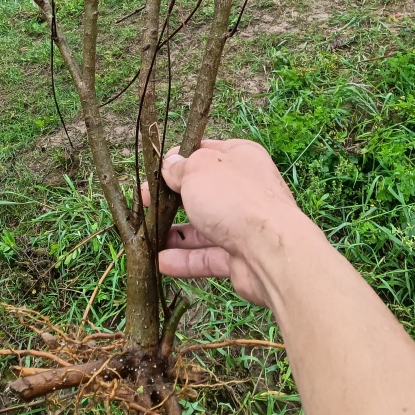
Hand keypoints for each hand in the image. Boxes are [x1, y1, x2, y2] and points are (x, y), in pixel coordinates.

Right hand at [156, 138, 299, 305]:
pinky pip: (207, 256)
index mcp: (240, 157)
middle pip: (202, 192)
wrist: (270, 250)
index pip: (205, 152)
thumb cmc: (233, 197)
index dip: (178, 160)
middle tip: (144, 204)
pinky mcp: (240, 256)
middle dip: (172, 199)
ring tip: (147, 236)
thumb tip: (169, 165)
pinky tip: (161, 261)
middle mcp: (244, 188)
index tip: (155, 171)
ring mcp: (243, 224)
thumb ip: (179, 167)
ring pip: (203, 227)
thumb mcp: (197, 170)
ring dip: (175, 233)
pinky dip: (185, 260)